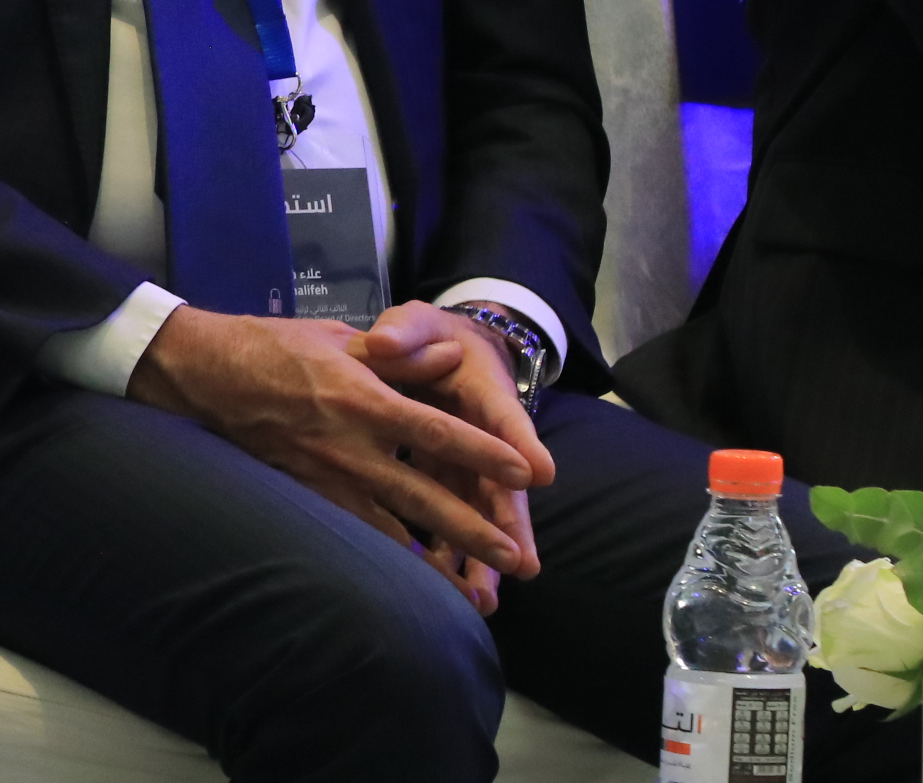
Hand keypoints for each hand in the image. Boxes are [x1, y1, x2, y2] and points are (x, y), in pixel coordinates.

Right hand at [128, 306, 539, 589]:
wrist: (206, 372)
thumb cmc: (274, 346)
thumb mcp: (340, 338)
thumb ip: (397, 355)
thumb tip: (451, 359)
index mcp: (362, 396)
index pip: (435, 430)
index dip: (483, 453)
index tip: (525, 473)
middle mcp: (348, 443)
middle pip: (422, 494)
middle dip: (472, 528)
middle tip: (515, 557)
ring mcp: (325, 474)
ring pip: (389, 529)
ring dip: (436, 562)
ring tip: (475, 594)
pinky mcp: (305, 491)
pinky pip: (354, 532)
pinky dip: (387, 558)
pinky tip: (414, 583)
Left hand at [352, 302, 557, 608]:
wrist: (441, 345)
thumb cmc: (431, 335)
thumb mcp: (419, 322)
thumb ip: (405, 332)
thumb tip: (383, 342)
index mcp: (482, 390)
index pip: (504, 415)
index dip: (521, 441)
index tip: (540, 471)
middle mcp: (486, 435)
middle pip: (502, 483)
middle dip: (511, 524)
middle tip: (522, 565)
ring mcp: (469, 462)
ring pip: (481, 512)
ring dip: (485, 554)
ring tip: (487, 599)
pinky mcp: (448, 477)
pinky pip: (454, 515)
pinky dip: (453, 551)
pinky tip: (451, 591)